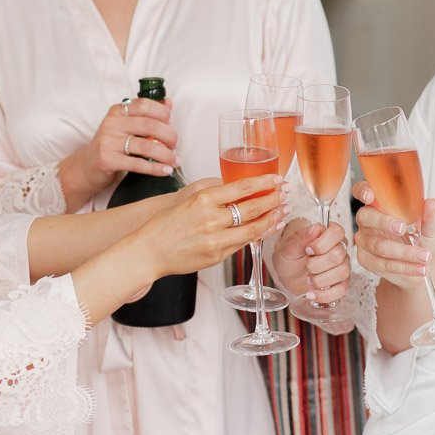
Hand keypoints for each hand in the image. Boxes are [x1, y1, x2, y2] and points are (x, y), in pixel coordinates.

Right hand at [62, 97, 179, 201]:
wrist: (86, 166)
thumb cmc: (111, 144)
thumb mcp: (125, 125)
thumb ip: (146, 114)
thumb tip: (169, 103)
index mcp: (118, 111)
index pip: (144, 104)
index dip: (163, 113)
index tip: (170, 123)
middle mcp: (112, 123)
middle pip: (150, 125)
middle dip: (169, 136)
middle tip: (174, 145)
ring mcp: (109, 142)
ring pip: (146, 146)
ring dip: (165, 154)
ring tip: (174, 160)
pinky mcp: (108, 160)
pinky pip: (138, 164)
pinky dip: (155, 168)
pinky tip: (165, 170)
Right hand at [137, 176, 284, 277]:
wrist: (148, 251)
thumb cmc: (165, 224)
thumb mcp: (189, 199)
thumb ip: (214, 193)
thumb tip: (238, 187)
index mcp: (204, 199)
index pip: (243, 187)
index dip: (264, 183)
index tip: (277, 179)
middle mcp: (212, 219)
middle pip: (252, 208)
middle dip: (273, 200)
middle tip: (285, 194)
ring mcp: (216, 240)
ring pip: (253, 229)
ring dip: (271, 219)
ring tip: (282, 212)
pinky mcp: (217, 256)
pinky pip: (243, 244)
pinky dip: (258, 234)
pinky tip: (266, 228)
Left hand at [271, 220, 352, 303]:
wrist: (287, 276)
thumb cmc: (290, 258)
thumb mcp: (288, 247)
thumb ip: (301, 238)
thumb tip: (314, 229)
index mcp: (328, 235)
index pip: (337, 232)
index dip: (322, 243)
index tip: (308, 249)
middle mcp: (339, 249)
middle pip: (338, 254)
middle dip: (317, 264)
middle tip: (307, 265)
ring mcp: (342, 267)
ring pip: (342, 272)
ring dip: (320, 279)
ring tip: (308, 279)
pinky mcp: (341, 284)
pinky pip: (341, 290)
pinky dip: (324, 295)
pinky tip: (312, 293)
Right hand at [352, 180, 434, 290]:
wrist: (425, 269)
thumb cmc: (425, 243)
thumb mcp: (431, 229)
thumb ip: (429, 216)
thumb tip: (431, 203)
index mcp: (381, 206)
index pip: (363, 191)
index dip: (362, 191)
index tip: (370, 196)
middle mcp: (369, 222)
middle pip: (366, 217)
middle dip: (384, 222)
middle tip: (403, 228)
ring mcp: (365, 242)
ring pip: (379, 245)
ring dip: (405, 252)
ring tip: (425, 256)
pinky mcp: (367, 261)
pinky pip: (383, 264)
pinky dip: (405, 267)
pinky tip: (419, 268)